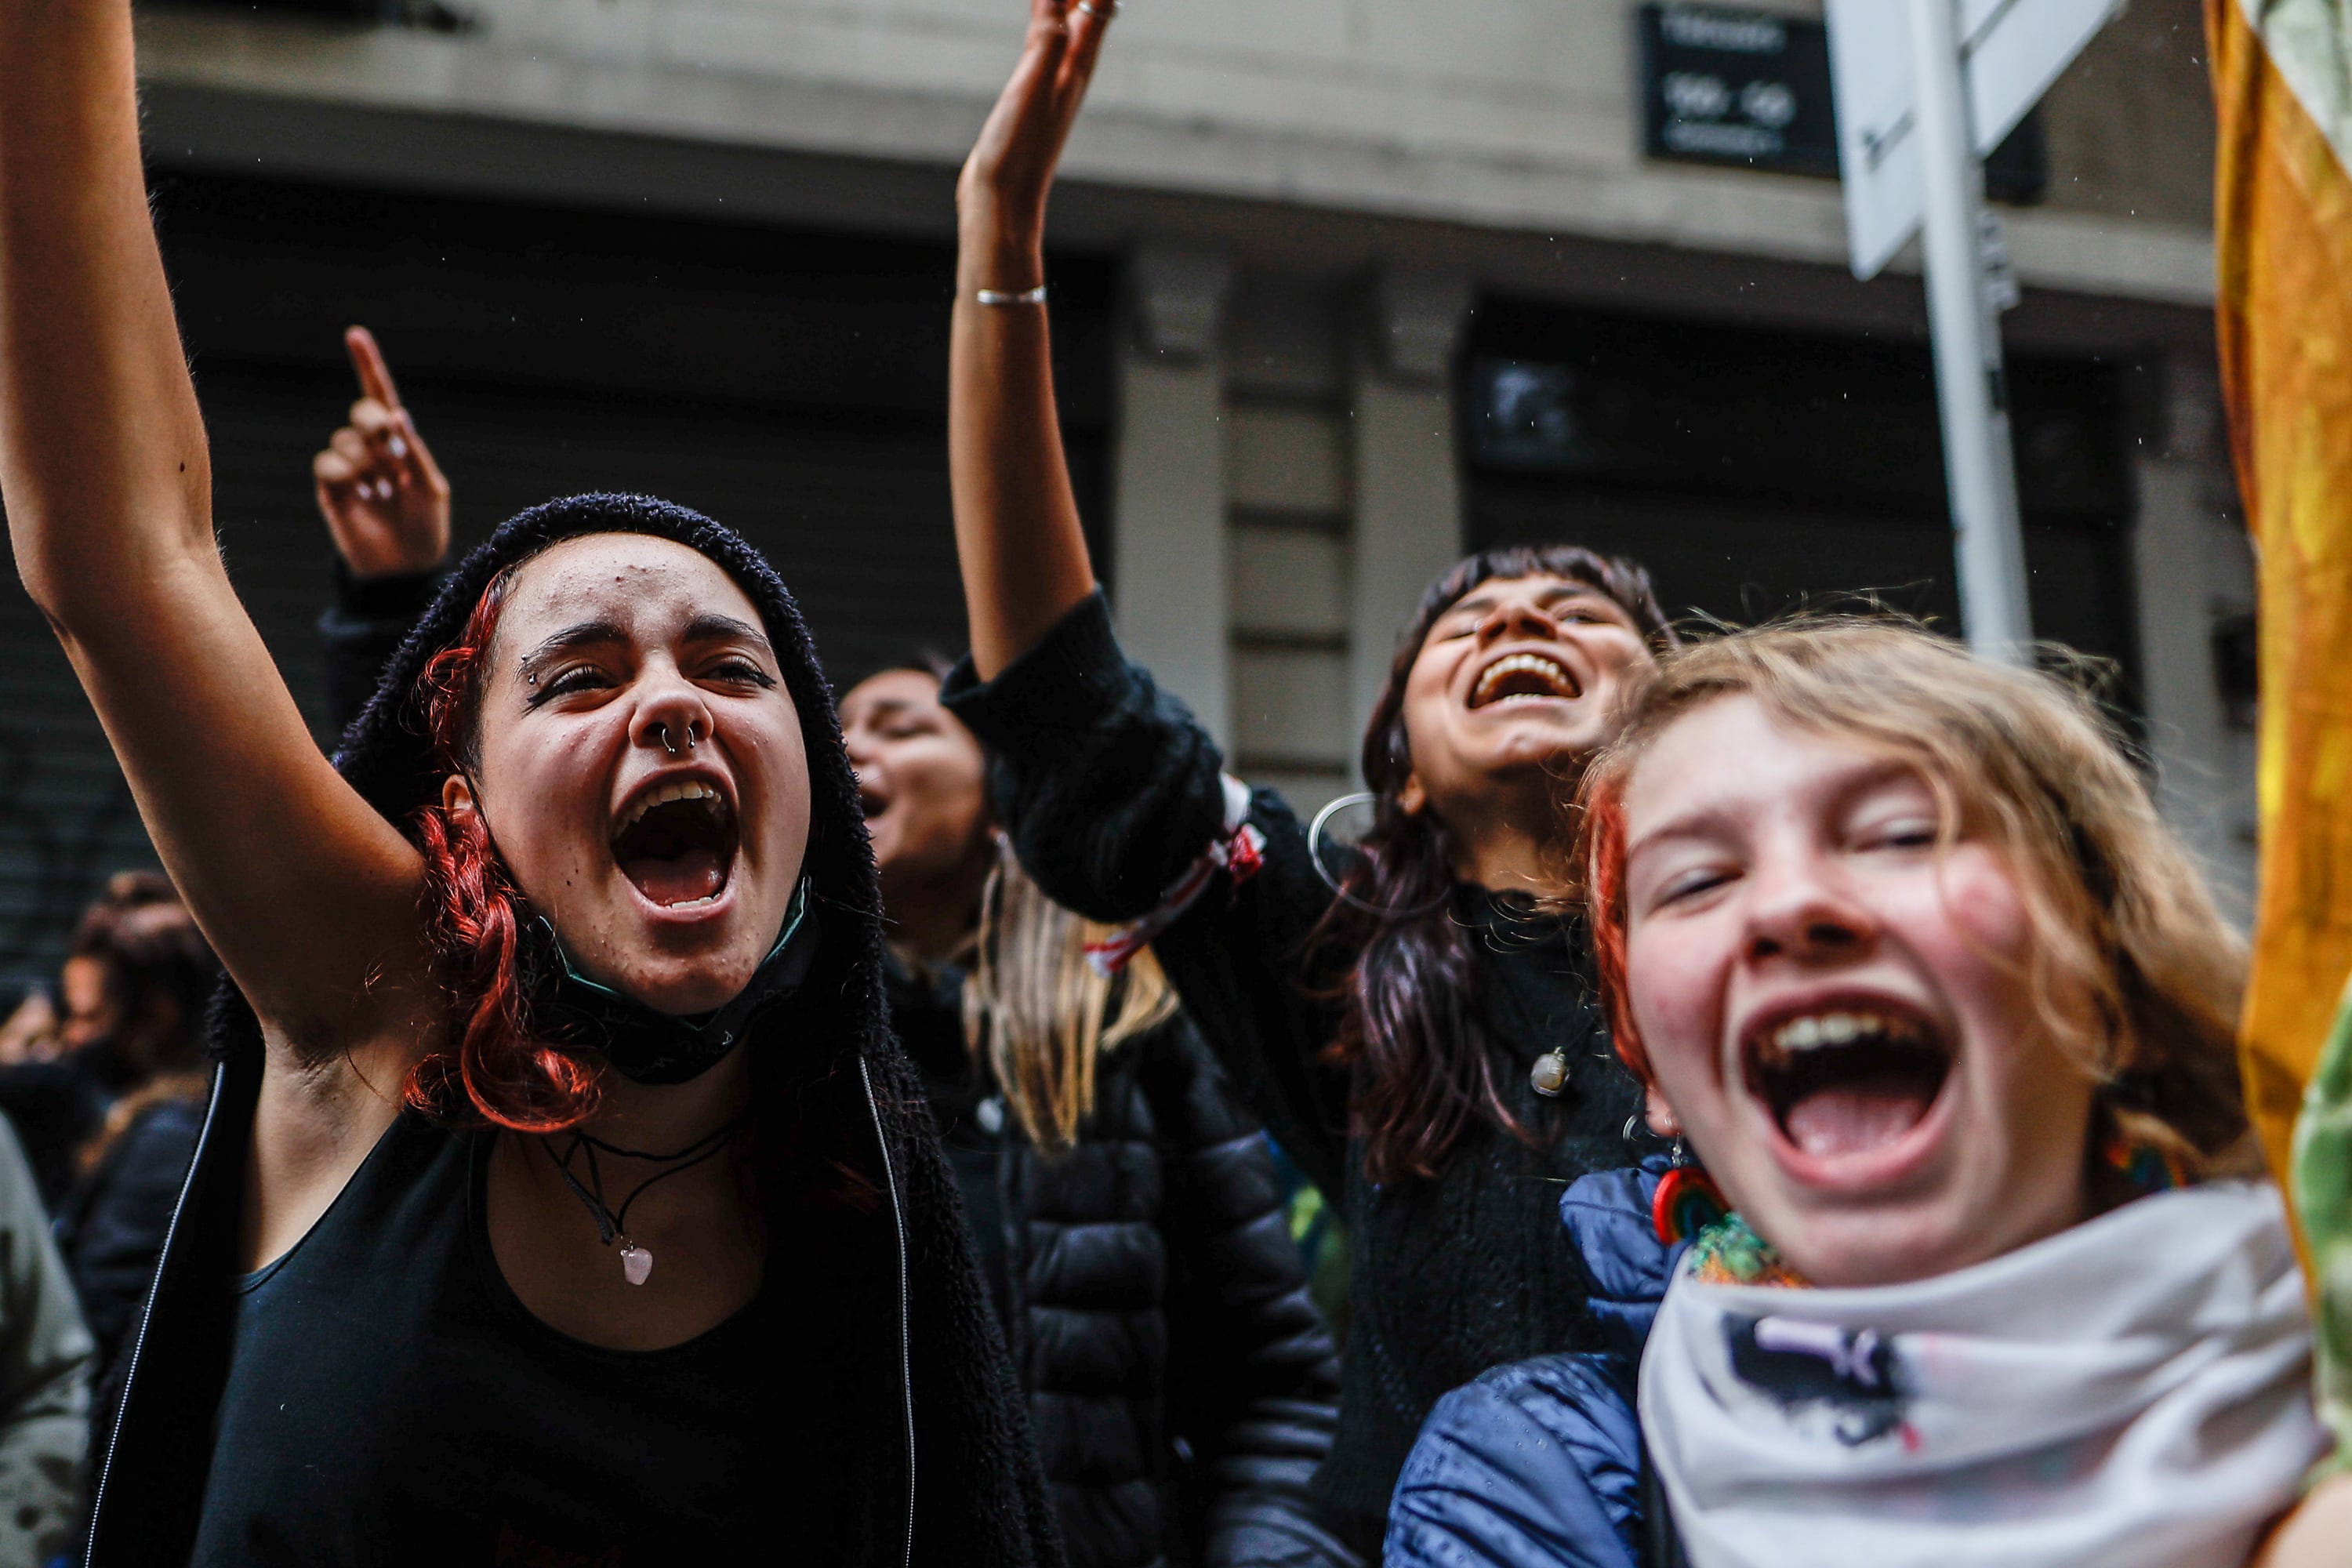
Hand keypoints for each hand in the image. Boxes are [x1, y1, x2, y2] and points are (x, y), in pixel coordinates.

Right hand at [312, 326, 451, 577]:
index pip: (380, 395)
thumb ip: (415, 452)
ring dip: (368, 464)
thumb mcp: (431, 489)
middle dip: (377, 427)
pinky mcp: (331, 487)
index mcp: (398, 441)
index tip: (355, 334)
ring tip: (384, 493)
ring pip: (345, 440)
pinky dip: (347, 476)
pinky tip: (365, 497)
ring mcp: (349, 465)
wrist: (404, 569)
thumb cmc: (425, 528)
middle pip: (362, 410)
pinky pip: (328, 464)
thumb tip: (397, 413)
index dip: (368, 364)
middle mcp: (371, 447)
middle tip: (394, 458)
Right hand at [956, 0, 1113, 263]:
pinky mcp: (1029, 93)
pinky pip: (1044, 38)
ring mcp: (1050, 81)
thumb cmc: (1016, 153)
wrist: (1000, 202)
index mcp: (1075, 67)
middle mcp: (1070, 71)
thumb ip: (1047, 46)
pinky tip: (1042, 13)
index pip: (1096, 5)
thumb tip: (1065, 9)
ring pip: (1067, 21)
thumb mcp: (1030, 92)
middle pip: (1087, 9)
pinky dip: (1045, 15)